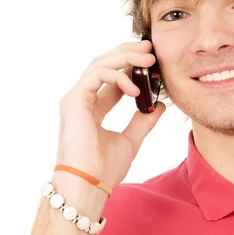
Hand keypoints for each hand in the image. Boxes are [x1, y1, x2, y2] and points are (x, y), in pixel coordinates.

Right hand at [56, 40, 165, 188]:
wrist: (88, 186)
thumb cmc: (103, 169)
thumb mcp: (131, 140)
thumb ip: (143, 121)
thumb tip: (159, 106)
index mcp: (92, 108)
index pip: (111, 79)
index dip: (131, 68)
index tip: (153, 63)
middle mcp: (82, 99)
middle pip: (104, 64)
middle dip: (127, 53)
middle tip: (150, 48)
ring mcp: (76, 98)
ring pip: (100, 64)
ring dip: (125, 57)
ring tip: (149, 59)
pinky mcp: (74, 100)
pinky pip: (96, 75)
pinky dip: (117, 75)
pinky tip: (135, 88)